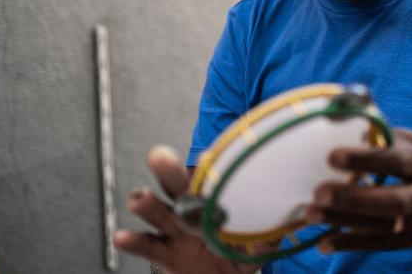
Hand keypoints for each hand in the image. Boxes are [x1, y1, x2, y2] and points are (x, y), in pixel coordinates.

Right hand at [114, 146, 259, 273]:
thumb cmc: (236, 256)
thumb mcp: (255, 247)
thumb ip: (266, 237)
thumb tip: (289, 225)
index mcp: (213, 204)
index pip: (209, 180)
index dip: (208, 168)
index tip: (207, 155)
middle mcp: (191, 213)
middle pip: (177, 188)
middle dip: (168, 172)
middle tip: (159, 156)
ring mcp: (175, 233)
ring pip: (159, 214)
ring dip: (148, 204)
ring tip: (138, 197)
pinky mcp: (165, 255)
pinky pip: (148, 247)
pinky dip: (133, 241)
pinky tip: (122, 235)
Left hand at [307, 128, 411, 252]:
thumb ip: (388, 137)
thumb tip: (347, 121)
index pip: (399, 162)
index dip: (367, 159)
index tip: (332, 155)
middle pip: (394, 201)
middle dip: (354, 199)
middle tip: (318, 193)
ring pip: (385, 227)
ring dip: (345, 223)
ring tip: (311, 215)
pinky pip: (383, 245)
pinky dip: (352, 244)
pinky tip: (324, 241)